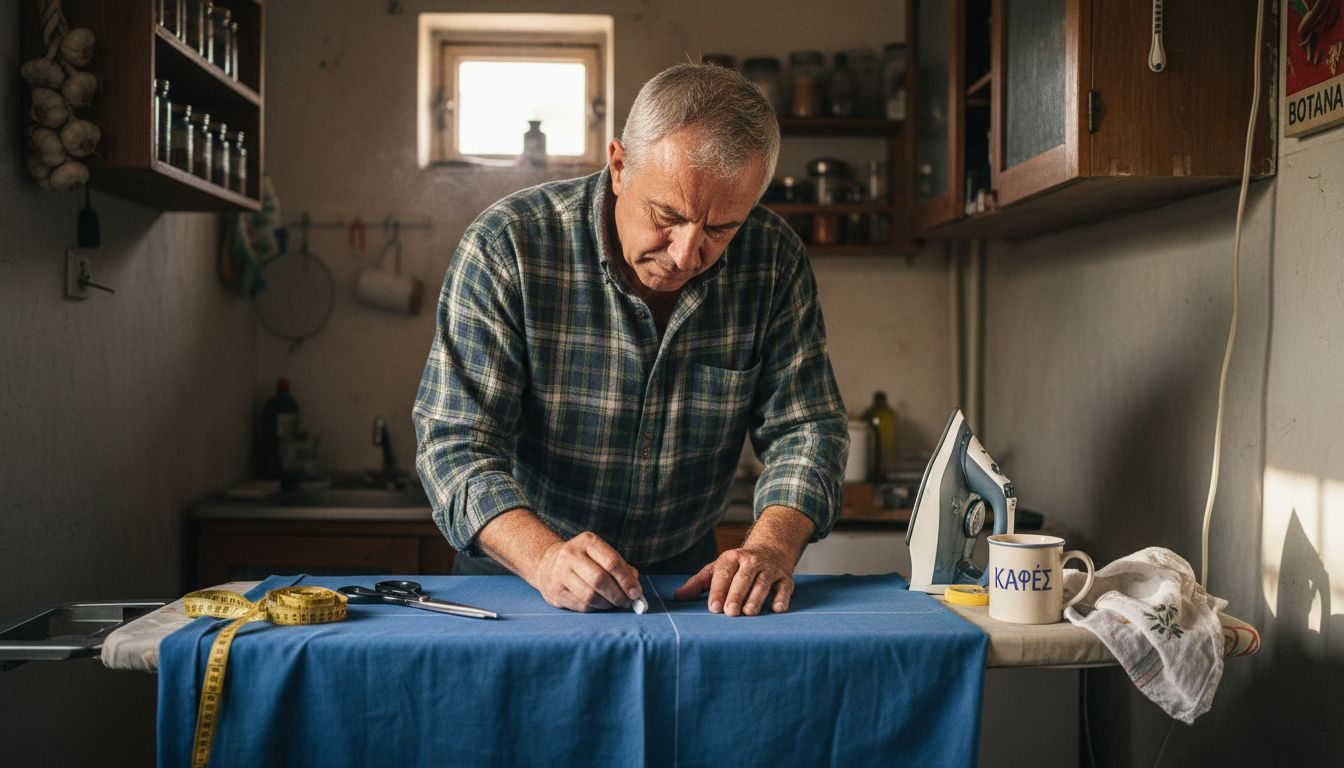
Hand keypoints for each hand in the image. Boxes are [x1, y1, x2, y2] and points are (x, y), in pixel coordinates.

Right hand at [534, 532, 643, 611]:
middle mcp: (571, 554)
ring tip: (614, 603)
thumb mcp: (602, 555)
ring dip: (607, 604)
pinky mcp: (555, 591)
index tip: (636, 593)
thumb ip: (621, 568)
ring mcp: (560, 573)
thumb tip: (635, 589)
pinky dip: (596, 608)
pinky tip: (600, 604)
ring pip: (590, 596)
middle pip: (600, 580)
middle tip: (627, 602)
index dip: (626, 580)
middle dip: (618, 595)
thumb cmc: (585, 561)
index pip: (612, 562)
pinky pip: (581, 605)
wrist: (549, 564)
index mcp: (587, 541)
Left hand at [673, 545, 794, 616]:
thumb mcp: (717, 569)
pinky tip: (777, 609)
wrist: (770, 550)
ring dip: (756, 598)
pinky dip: (782, 598)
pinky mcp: (785, 577)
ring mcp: (769, 569)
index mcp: (732, 558)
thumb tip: (677, 597)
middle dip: (736, 595)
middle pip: (743, 579)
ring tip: (749, 613)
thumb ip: (698, 583)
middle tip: (730, 612)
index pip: (723, 574)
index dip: (718, 590)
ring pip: (762, 583)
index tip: (714, 607)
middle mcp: (751, 561)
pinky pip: (784, 587)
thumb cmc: (737, 567)